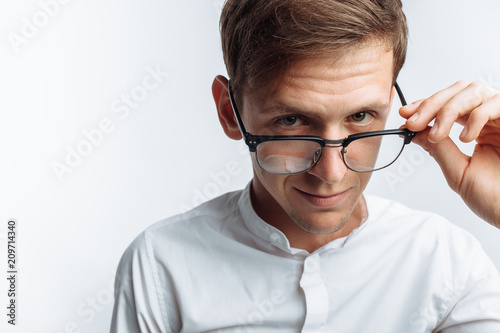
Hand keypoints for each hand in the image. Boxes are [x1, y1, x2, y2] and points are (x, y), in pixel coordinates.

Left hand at [399, 81, 499, 227]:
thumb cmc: (495, 198)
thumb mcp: (459, 172)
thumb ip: (438, 149)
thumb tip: (414, 132)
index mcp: (478, 129)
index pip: (449, 105)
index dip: (426, 105)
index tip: (405, 115)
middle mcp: (492, 119)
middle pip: (458, 91)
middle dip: (431, 104)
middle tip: (413, 123)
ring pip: (473, 91)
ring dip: (448, 110)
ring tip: (437, 135)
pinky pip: (495, 103)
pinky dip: (475, 117)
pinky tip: (466, 138)